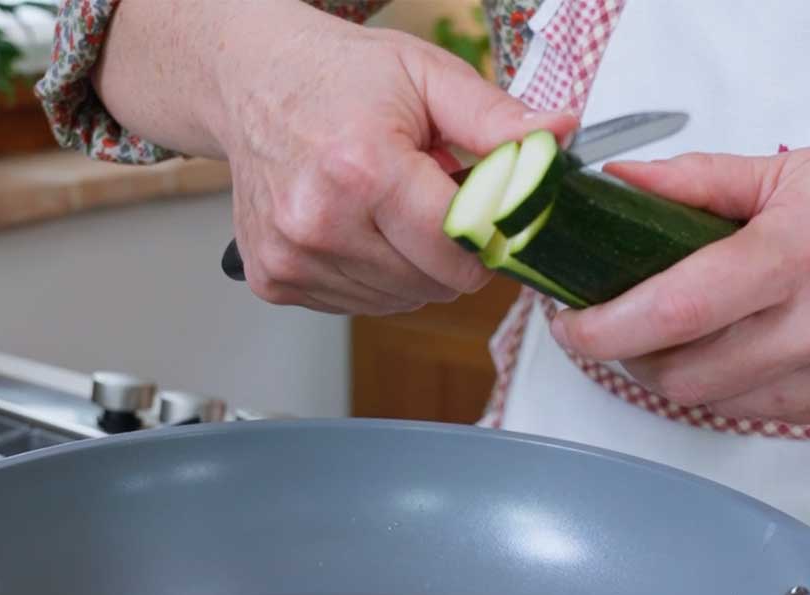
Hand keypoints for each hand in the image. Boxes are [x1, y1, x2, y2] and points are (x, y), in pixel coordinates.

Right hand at [214, 4, 573, 314]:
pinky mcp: (276, 279)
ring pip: (400, 301)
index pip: (460, 248)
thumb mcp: (426, 75)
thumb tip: (558, 136)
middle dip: (450, 251)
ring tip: (388, 208)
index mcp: (362, 168)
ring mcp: (293, 257)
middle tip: (431, 199)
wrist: (250, 83)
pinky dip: (375, 275)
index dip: (488, 237)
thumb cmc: (335, 77)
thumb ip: (496, 117)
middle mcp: (320, 221)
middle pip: (434, 284)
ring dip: (412, 265)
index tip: (488, 217)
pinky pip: (361, 304)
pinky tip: (358, 227)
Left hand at [550, 138, 809, 423]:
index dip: (604, 328)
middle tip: (617, 324)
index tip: (570, 325)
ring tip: (678, 334)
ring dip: (677, 374)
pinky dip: (727, 389)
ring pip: (713, 403)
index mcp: (800, 252)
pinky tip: (734, 350)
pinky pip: (757, 415)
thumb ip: (693, 180)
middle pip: (681, 375)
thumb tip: (617, 185)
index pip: (674, 312)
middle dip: (631, 355)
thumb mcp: (787, 169)